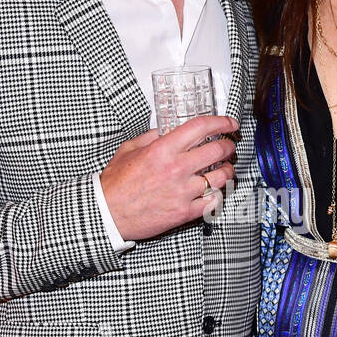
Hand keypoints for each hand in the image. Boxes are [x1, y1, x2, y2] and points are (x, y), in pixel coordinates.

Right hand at [99, 114, 238, 240]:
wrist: (107, 214)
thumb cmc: (116, 184)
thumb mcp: (129, 150)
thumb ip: (151, 137)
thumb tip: (168, 130)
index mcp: (162, 150)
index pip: (201, 128)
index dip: (221, 122)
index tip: (229, 124)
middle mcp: (176, 168)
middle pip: (217, 151)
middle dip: (229, 146)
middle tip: (229, 146)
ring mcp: (182, 191)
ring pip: (221, 177)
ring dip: (228, 170)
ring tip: (226, 169)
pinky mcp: (185, 212)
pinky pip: (214, 201)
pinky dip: (218, 194)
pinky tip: (215, 190)